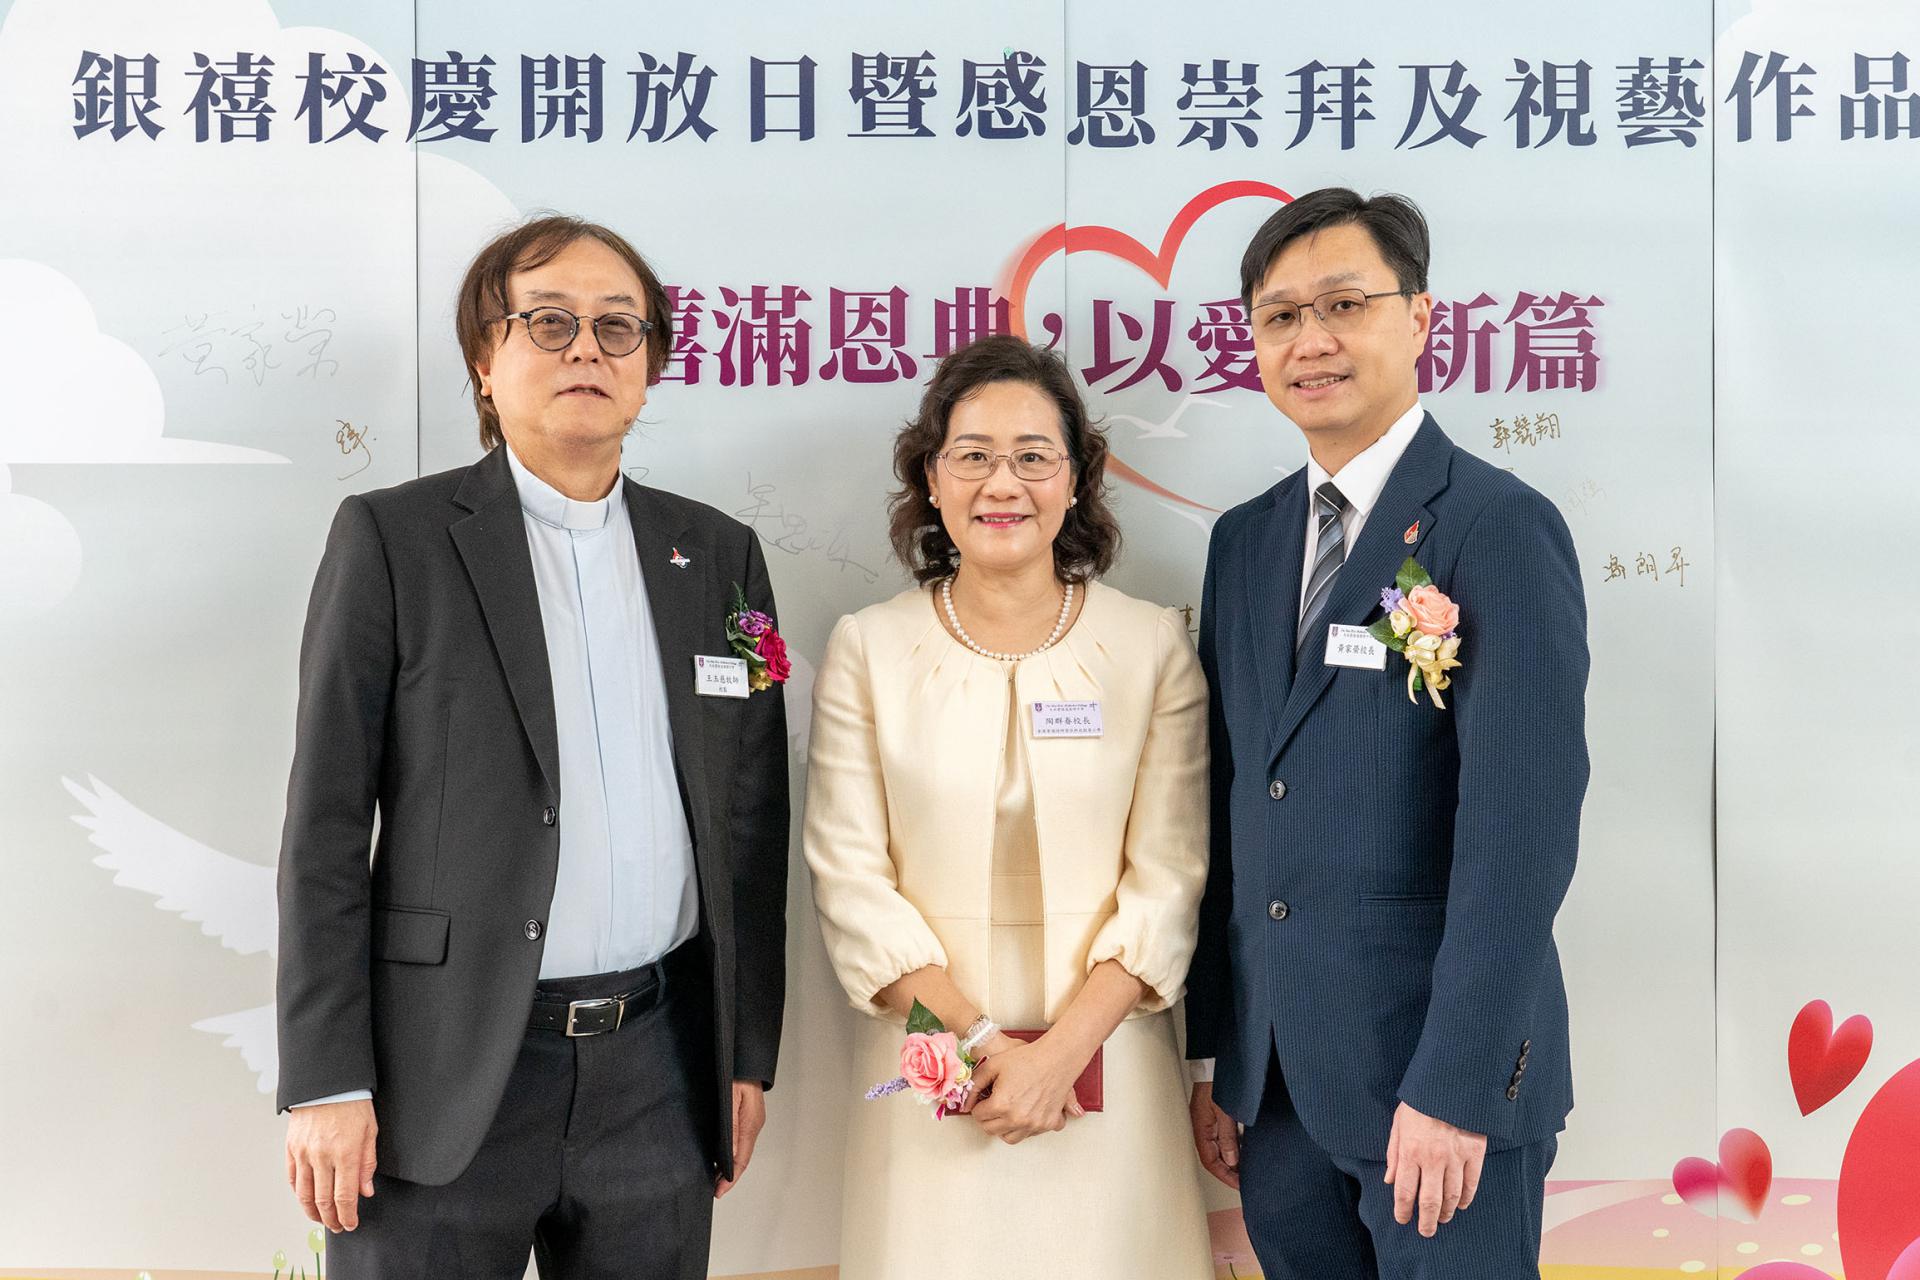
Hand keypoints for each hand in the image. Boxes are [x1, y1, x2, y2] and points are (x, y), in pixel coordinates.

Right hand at [286, 1099, 377, 1231]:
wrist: (327, 1083)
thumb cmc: (352, 1103)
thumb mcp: (370, 1131)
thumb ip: (367, 1164)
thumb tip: (365, 1191)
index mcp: (345, 1153)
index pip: (345, 1197)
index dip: (347, 1215)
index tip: (350, 1224)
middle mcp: (322, 1156)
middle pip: (323, 1201)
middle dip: (331, 1219)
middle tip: (337, 1226)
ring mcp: (304, 1153)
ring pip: (304, 1194)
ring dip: (313, 1212)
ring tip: (321, 1219)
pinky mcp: (291, 1148)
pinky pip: (293, 1178)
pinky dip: (299, 1193)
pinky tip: (306, 1199)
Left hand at [714, 1081, 765, 1198]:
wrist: (745, 1058)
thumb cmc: (736, 1074)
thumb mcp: (731, 1098)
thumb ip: (732, 1126)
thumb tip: (729, 1154)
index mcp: (751, 1124)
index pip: (741, 1159)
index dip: (730, 1178)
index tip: (719, 1191)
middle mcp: (754, 1126)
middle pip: (742, 1158)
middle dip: (729, 1176)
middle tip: (715, 1190)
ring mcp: (752, 1122)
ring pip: (741, 1151)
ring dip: (730, 1166)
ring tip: (715, 1178)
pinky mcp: (748, 1117)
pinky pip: (741, 1141)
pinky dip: (731, 1153)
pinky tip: (721, 1156)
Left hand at [969, 1033, 1084, 1143]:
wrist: (1056, 1058)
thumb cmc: (1027, 1059)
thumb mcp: (992, 1065)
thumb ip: (974, 1085)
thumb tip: (966, 1103)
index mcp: (1001, 1105)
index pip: (978, 1116)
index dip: (979, 1106)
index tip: (984, 1100)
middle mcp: (1017, 1119)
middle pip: (991, 1130)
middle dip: (988, 1118)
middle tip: (994, 1105)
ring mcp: (1034, 1124)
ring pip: (1010, 1137)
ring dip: (1005, 1127)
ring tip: (1009, 1111)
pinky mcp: (1049, 1124)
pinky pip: (1032, 1134)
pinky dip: (1027, 1127)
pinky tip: (1026, 1112)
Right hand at [1189, 1082, 1240, 1188]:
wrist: (1215, 1061)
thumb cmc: (1217, 1082)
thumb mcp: (1225, 1112)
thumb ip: (1228, 1136)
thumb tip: (1231, 1160)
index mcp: (1201, 1128)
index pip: (1210, 1161)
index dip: (1225, 1175)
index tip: (1239, 1184)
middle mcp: (1203, 1126)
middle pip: (1214, 1156)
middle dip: (1229, 1171)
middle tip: (1245, 1180)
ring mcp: (1209, 1120)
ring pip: (1220, 1147)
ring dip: (1232, 1158)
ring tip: (1247, 1167)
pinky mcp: (1216, 1113)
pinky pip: (1224, 1136)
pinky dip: (1234, 1145)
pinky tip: (1245, 1148)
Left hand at [1384, 1101, 1485, 1236]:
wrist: (1450, 1083)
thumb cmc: (1420, 1102)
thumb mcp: (1398, 1123)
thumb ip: (1394, 1154)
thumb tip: (1390, 1180)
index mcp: (1410, 1152)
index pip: (1405, 1192)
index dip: (1403, 1211)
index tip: (1403, 1220)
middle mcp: (1432, 1159)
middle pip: (1430, 1202)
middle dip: (1427, 1221)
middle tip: (1426, 1231)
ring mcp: (1455, 1158)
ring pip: (1452, 1197)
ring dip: (1447, 1212)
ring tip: (1443, 1218)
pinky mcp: (1474, 1154)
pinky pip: (1471, 1184)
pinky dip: (1466, 1198)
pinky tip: (1462, 1204)